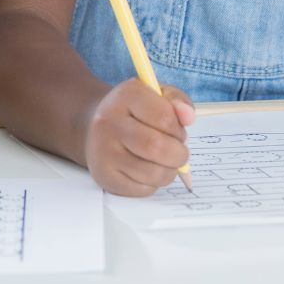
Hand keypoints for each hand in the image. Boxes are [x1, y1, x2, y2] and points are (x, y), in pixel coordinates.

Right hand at [82, 78, 194, 194]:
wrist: (94, 126)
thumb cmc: (133, 111)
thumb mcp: (155, 95)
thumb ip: (177, 100)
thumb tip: (189, 117)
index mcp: (125, 96)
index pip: (164, 116)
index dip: (178, 128)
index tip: (178, 130)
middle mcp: (109, 122)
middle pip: (157, 147)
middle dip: (179, 154)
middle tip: (179, 152)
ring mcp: (104, 151)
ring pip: (153, 173)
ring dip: (169, 171)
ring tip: (165, 161)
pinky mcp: (104, 177)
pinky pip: (143, 189)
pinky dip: (154, 183)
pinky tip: (147, 169)